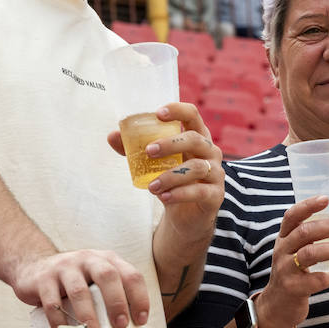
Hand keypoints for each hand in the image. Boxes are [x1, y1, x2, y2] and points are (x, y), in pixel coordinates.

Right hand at [11, 249, 150, 327]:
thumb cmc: (72, 280)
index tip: (140, 320)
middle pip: (107, 276)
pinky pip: (53, 304)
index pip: (131, 274)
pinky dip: (60, 325)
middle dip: (116, 303)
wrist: (34, 266)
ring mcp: (64, 268)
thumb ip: (110, 296)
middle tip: (120, 327)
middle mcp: (88, 259)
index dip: (139, 298)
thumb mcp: (95, 280)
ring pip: (79, 292)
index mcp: (106, 260)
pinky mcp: (43, 280)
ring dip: (88, 319)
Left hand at [107, 102, 223, 241]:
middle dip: (171, 143)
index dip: (177, 110)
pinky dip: (180, 193)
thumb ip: (134, 150)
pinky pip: (200, 191)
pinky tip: (164, 197)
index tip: (158, 113)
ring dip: (171, 175)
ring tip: (152, 186)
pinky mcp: (216, 195)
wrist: (186, 216)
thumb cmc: (171, 181)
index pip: (192, 115)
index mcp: (196, 137)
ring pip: (196, 167)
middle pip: (195, 139)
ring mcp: (215, 173)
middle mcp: (210, 152)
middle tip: (148, 151)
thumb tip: (112, 136)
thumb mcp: (154, 164)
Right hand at [253, 196, 328, 327]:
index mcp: (284, 239)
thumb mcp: (293, 251)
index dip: (308, 206)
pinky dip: (326, 277)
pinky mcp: (292, 288)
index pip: (292, 216)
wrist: (276, 305)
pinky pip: (312, 281)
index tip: (326, 199)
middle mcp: (282, 251)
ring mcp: (285, 270)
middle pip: (304, 233)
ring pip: (310, 254)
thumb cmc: (292, 273)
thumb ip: (309, 238)